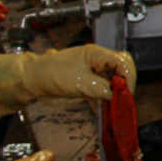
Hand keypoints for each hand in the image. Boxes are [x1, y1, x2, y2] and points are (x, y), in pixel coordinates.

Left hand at [19, 45, 136, 102]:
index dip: (128, 77)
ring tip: (115, 104)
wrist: (33, 81)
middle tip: (123, 98)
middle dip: (125, 83)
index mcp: (96, 54)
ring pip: (114, 80)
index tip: (127, 92)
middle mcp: (97, 62)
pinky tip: (106, 106)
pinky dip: (107, 98)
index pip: (122, 61)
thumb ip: (101, 89)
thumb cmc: (50, 74)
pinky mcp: (88, 83)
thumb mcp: (80, 82)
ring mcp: (93, 72)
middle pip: (122, 69)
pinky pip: (104, 90)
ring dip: (116, 92)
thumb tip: (115, 95)